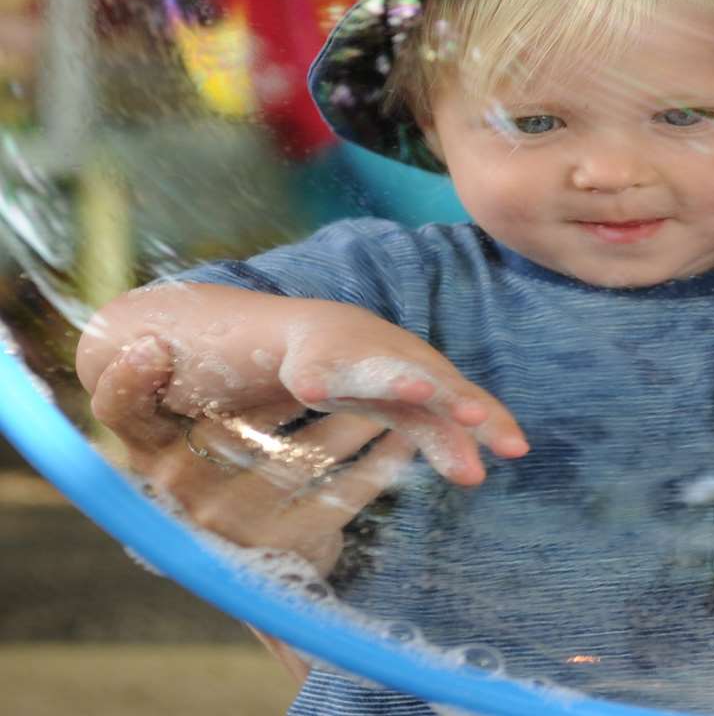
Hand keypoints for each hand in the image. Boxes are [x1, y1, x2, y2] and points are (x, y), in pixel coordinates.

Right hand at [91, 338, 413, 575]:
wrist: (265, 572)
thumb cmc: (238, 476)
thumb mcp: (212, 435)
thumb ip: (214, 391)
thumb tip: (226, 330)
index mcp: (154, 452)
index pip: (122, 413)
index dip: (128, 383)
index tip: (151, 347)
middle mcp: (180, 491)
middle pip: (244, 422)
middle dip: (303, 387)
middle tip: (346, 364)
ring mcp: (228, 522)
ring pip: (305, 453)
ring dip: (356, 420)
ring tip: (391, 400)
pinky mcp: (280, 546)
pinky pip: (341, 491)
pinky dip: (380, 461)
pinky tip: (402, 439)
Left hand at [150, 299, 526, 485]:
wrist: (191, 339)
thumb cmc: (168, 371)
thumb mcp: (134, 389)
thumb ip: (127, 384)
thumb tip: (144, 357)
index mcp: (283, 345)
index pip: (336, 358)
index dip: (369, 375)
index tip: (411, 394)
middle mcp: (338, 342)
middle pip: (400, 365)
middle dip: (441, 393)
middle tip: (479, 423)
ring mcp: (363, 362)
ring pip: (427, 385)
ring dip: (466, 415)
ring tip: (507, 449)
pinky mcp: (375, 390)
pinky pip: (424, 410)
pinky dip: (454, 431)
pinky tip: (479, 463)